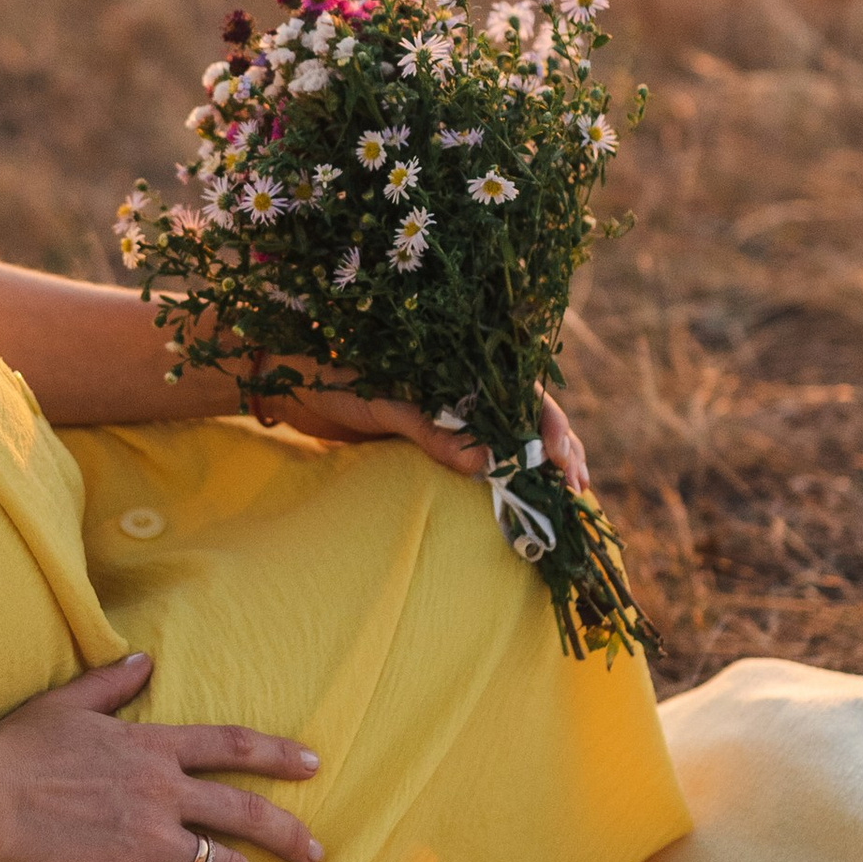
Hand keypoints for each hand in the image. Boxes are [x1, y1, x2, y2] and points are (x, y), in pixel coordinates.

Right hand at [0, 654, 322, 861]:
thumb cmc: (19, 747)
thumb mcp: (69, 702)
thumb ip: (113, 682)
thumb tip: (145, 659)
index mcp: (153, 747)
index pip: (233, 747)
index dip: (279, 755)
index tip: (313, 765)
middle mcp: (163, 792)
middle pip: (246, 813)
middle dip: (290, 835)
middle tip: (316, 852)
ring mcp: (148, 840)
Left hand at [257, 376, 591, 496]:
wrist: (284, 382)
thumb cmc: (327, 377)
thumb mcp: (379, 402)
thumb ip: (427, 427)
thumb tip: (484, 462)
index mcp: (457, 361)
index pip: (518, 390)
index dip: (548, 424)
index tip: (562, 458)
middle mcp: (462, 383)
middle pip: (526, 415)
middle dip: (558, 450)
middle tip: (578, 490)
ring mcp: (451, 409)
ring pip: (511, 437)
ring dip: (539, 467)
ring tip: (568, 500)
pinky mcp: (432, 434)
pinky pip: (481, 455)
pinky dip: (506, 476)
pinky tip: (525, 500)